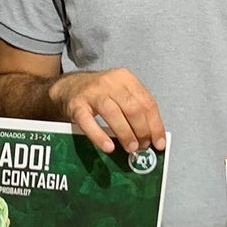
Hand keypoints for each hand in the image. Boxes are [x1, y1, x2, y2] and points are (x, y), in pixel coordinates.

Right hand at [49, 68, 165, 154]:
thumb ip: (135, 109)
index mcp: (125, 78)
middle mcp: (109, 82)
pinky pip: (88, 122)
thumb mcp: (120, 94)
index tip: (159, 142)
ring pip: (113, 113)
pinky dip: (99, 136)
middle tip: (143, 146)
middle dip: (142, 130)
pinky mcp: (76, 105)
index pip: (147, 102)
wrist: (67, 88)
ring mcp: (91, 93)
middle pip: (132, 107)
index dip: (155, 124)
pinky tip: (108, 147)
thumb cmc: (99, 94)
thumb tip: (152, 136)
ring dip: (125, 133)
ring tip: (131, 148)